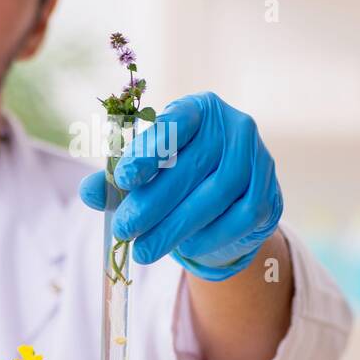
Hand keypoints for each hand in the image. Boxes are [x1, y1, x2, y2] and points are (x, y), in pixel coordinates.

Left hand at [78, 91, 282, 280]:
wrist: (230, 204)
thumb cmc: (181, 178)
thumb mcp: (148, 172)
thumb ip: (118, 180)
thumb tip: (89, 192)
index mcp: (200, 109)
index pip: (176, 123)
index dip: (150, 150)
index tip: (122, 178)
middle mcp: (234, 127)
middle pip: (193, 166)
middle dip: (153, 202)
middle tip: (124, 229)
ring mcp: (259, 159)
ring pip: (216, 195)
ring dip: (176, 226)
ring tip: (144, 250)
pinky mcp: (270, 193)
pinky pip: (239, 218)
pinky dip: (208, 236)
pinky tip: (185, 248)